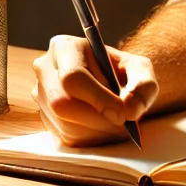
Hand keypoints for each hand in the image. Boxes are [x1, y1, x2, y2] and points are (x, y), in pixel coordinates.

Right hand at [32, 35, 159, 145]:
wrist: (111, 81)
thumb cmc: (123, 72)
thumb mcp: (140, 69)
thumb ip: (144, 85)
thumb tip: (131, 110)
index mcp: (64, 47)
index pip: (72, 76)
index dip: (98, 98)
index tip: (123, 114)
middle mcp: (45, 69)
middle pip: (62, 103)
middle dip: (98, 119)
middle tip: (123, 124)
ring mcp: (40, 95)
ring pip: (64, 124)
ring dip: (96, 131)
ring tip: (116, 124)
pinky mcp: (44, 118)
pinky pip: (64, 137)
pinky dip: (90, 139)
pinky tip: (103, 128)